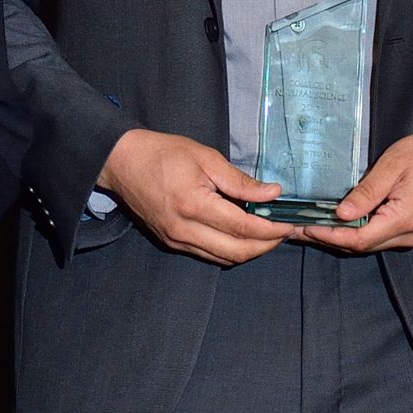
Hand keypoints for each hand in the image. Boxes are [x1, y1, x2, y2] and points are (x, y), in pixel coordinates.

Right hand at [97, 128, 285, 265]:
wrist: (122, 163)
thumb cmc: (164, 153)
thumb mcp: (205, 157)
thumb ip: (240, 181)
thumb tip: (273, 194)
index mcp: (194, 205)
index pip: (243, 228)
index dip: (271, 230)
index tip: (290, 224)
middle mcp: (184, 230)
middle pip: (237, 252)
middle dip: (266, 246)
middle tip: (283, 232)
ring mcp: (176, 240)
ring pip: (224, 259)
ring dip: (249, 251)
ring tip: (267, 234)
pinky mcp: (171, 243)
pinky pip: (208, 255)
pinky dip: (230, 250)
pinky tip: (241, 235)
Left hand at [301, 128, 412, 253]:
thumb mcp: (394, 165)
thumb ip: (367, 192)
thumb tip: (341, 214)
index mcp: (405, 219)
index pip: (359, 239)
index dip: (329, 236)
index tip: (304, 229)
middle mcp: (410, 235)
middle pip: (362, 246)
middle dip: (329, 239)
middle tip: (298, 228)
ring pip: (371, 244)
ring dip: (342, 237)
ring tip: (313, 225)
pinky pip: (381, 237)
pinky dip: (358, 232)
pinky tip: (341, 222)